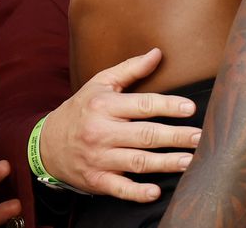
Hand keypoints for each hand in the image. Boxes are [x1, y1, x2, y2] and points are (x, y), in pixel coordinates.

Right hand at [40, 48, 197, 201]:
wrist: (47, 143)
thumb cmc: (80, 110)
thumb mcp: (99, 84)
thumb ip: (130, 69)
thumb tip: (158, 53)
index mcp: (104, 105)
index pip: (141, 105)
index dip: (167, 106)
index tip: (190, 108)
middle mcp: (101, 131)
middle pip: (144, 135)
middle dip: (174, 137)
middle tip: (199, 138)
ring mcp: (99, 158)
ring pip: (137, 161)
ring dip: (165, 163)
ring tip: (189, 161)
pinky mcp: (97, 180)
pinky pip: (119, 188)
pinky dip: (137, 192)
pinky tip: (155, 192)